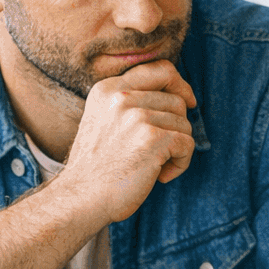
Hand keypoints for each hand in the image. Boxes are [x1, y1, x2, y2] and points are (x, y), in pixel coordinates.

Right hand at [53, 60, 198, 225]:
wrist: (80, 199)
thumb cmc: (97, 168)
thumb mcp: (104, 121)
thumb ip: (130, 104)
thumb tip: (179, 96)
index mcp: (108, 89)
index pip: (160, 69)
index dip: (179, 85)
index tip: (188, 102)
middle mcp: (121, 97)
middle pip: (176, 101)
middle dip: (176, 128)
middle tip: (159, 151)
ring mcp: (137, 116)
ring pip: (184, 124)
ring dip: (176, 149)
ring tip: (154, 166)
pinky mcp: (152, 138)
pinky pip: (187, 144)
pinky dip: (181, 163)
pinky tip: (160, 176)